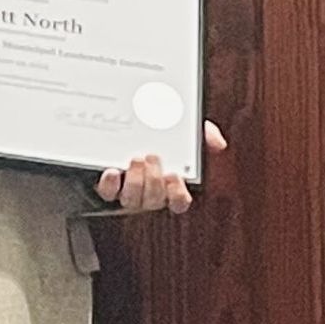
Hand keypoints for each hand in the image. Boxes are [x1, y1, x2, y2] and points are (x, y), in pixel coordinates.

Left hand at [95, 120, 225, 213]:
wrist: (119, 121)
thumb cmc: (157, 131)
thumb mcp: (184, 128)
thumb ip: (203, 134)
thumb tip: (218, 143)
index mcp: (169, 183)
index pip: (179, 202)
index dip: (178, 195)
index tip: (175, 177)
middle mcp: (149, 191)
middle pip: (155, 201)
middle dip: (155, 181)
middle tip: (153, 157)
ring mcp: (127, 190)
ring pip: (132, 201)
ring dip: (136, 182)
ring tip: (135, 159)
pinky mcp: (106, 186)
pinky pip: (108, 194)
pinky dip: (111, 184)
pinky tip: (114, 171)